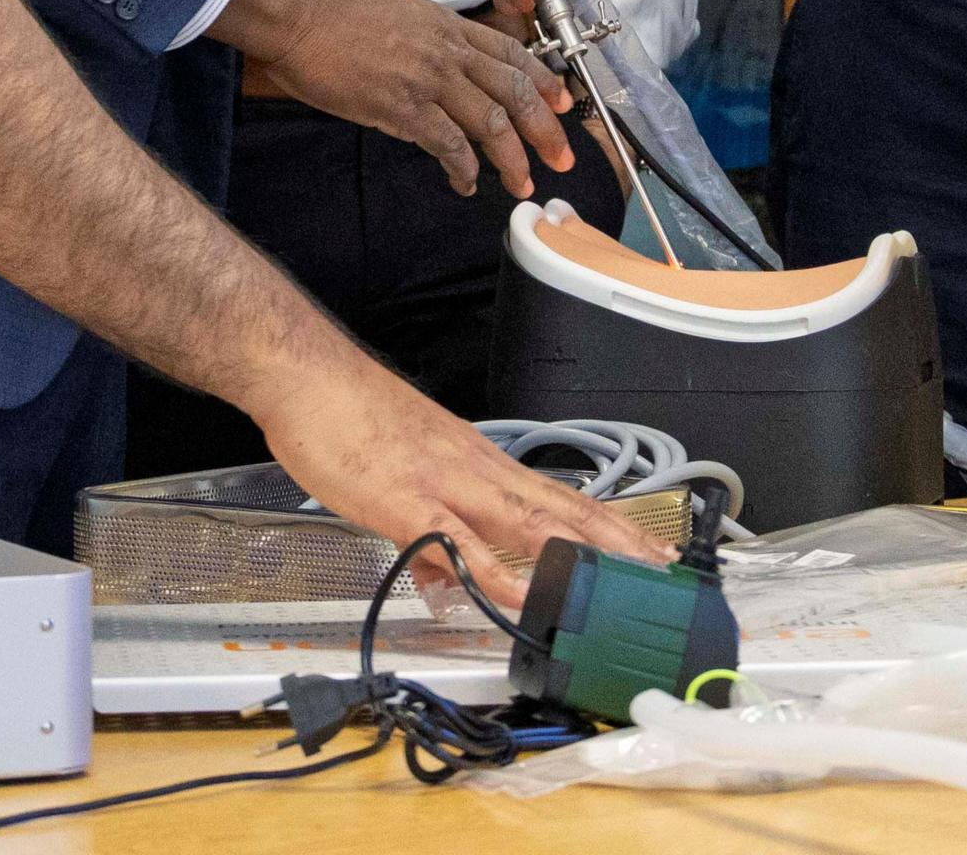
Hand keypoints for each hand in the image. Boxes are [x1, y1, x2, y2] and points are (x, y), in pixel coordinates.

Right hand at [255, 357, 664, 600]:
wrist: (305, 375)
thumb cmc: (348, 415)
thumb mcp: (403, 476)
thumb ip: (433, 531)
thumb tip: (450, 577)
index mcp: (477, 463)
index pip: (558, 496)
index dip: (607, 524)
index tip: (644, 550)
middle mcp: (474, 469)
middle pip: (559, 508)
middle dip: (614, 541)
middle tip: (661, 569)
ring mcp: (443, 483)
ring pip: (525, 519)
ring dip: (576, 550)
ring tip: (618, 579)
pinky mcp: (405, 500)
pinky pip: (455, 540)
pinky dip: (487, 568)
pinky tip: (512, 590)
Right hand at [265, 0, 574, 196]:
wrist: (297, 15)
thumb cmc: (334, 12)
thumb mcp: (399, 11)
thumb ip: (429, 40)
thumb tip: (441, 70)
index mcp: (448, 26)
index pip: (513, 54)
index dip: (544, 82)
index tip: (562, 105)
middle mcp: (448, 51)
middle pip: (516, 91)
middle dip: (545, 129)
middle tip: (561, 158)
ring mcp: (428, 79)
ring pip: (492, 122)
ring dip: (512, 158)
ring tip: (521, 182)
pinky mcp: (401, 107)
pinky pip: (448, 144)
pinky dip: (463, 169)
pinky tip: (465, 183)